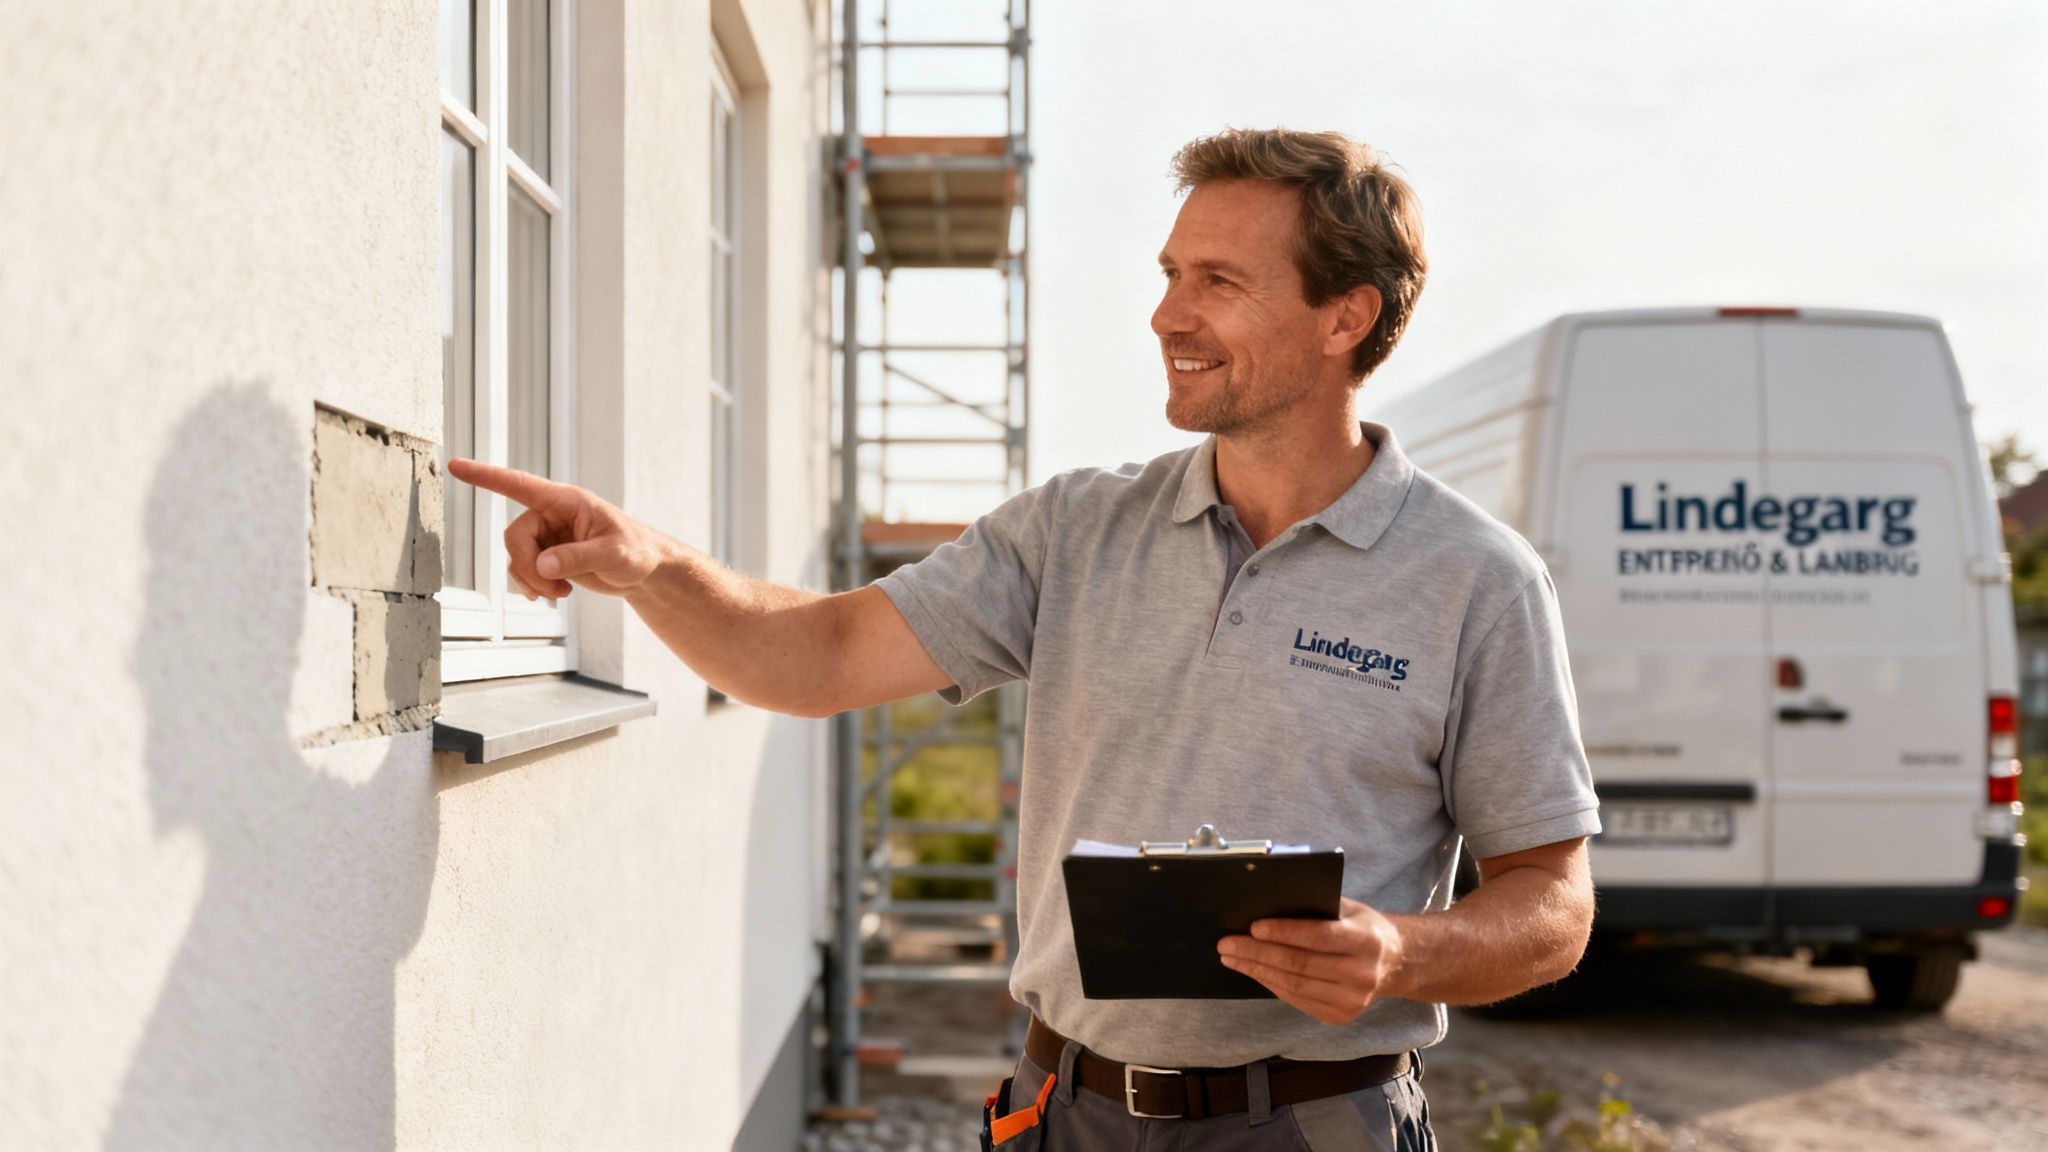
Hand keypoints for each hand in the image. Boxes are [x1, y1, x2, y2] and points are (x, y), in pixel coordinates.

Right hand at [445, 459, 665, 600]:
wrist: (645, 570)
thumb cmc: (637, 550)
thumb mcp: (613, 554)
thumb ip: (578, 557)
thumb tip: (543, 565)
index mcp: (566, 501)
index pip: (518, 484)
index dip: (486, 476)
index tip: (456, 466)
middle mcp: (552, 515)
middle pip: (515, 536)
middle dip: (528, 567)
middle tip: (554, 590)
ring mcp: (548, 536)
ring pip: (517, 557)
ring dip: (532, 581)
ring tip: (561, 595)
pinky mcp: (548, 556)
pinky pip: (523, 570)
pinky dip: (533, 587)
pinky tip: (553, 596)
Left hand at [1216, 897, 1404, 1024]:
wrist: (1395, 963)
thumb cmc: (1364, 928)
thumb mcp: (1349, 908)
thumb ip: (1316, 907)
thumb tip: (1267, 904)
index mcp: (1365, 940)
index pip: (1318, 936)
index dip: (1284, 932)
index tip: (1253, 926)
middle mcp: (1361, 973)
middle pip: (1300, 964)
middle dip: (1258, 953)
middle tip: (1227, 943)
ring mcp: (1352, 1000)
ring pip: (1294, 986)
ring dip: (1257, 970)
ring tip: (1232, 957)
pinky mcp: (1341, 1016)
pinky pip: (1297, 1000)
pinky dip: (1271, 984)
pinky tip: (1254, 971)